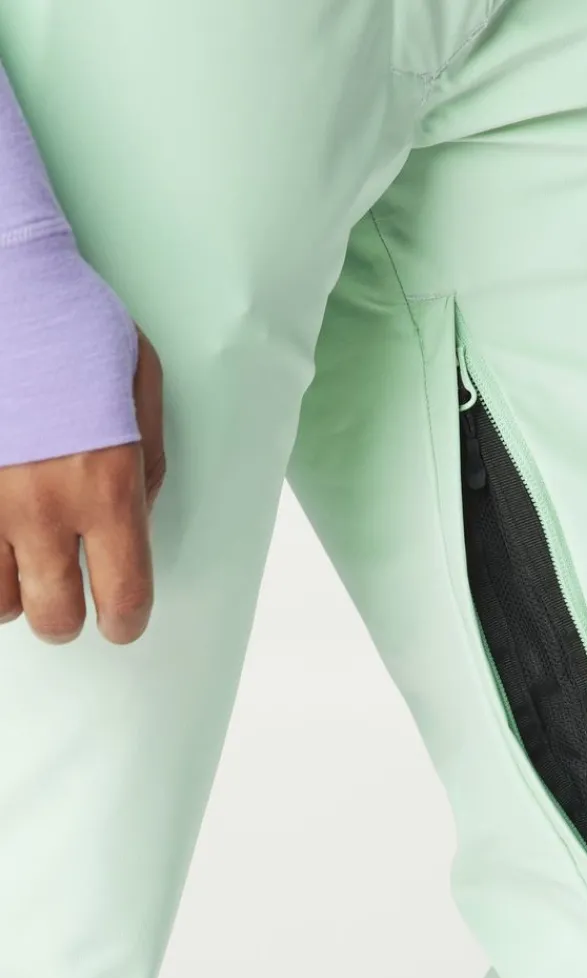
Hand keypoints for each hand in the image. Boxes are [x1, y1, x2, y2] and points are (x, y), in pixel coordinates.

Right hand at [0, 326, 164, 644]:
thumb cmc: (72, 320)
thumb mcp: (140, 382)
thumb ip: (146, 461)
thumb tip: (136, 518)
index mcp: (104, 487)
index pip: (123, 594)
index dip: (126, 620)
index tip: (122, 621)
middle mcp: (40, 507)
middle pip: (53, 614)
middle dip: (66, 615)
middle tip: (66, 596)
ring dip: (10, 592)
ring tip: (17, 564)